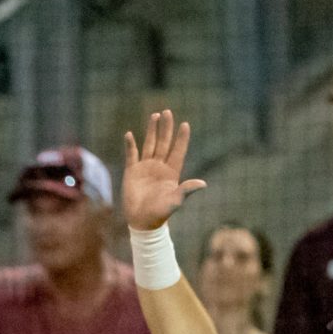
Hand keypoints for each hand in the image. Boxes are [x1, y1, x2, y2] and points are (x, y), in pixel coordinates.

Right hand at [121, 110, 206, 231]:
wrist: (142, 221)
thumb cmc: (160, 213)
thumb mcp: (175, 201)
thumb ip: (186, 190)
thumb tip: (203, 184)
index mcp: (171, 172)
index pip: (178, 151)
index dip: (181, 138)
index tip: (185, 124)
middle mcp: (159, 166)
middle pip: (164, 143)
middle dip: (166, 128)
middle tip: (168, 112)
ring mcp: (145, 167)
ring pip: (149, 144)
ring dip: (151, 130)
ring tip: (154, 116)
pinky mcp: (132, 171)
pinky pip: (131, 155)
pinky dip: (130, 145)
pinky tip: (129, 134)